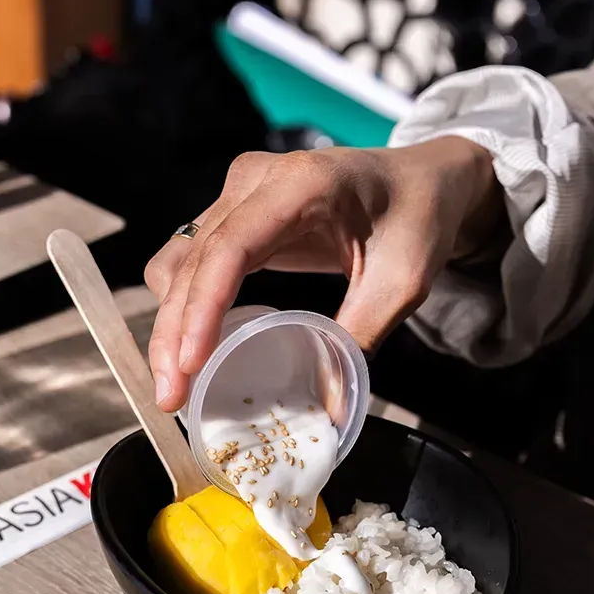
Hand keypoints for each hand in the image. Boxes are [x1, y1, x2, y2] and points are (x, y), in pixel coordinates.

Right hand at [146, 138, 501, 409]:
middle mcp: (255, 181)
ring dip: (170, 324)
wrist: (423, 180)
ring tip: (177, 384)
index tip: (190, 364)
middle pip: (192, 260)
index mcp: (301, 184)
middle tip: (172, 398)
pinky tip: (192, 351)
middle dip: (173, 333)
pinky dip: (183, 308)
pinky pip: (190, 262)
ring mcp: (238, 194)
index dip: (202, 309)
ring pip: (179, 262)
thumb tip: (329, 413)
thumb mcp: (402, 282)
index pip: (230, 247)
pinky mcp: (233, 214)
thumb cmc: (418, 218)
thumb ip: (361, 339)